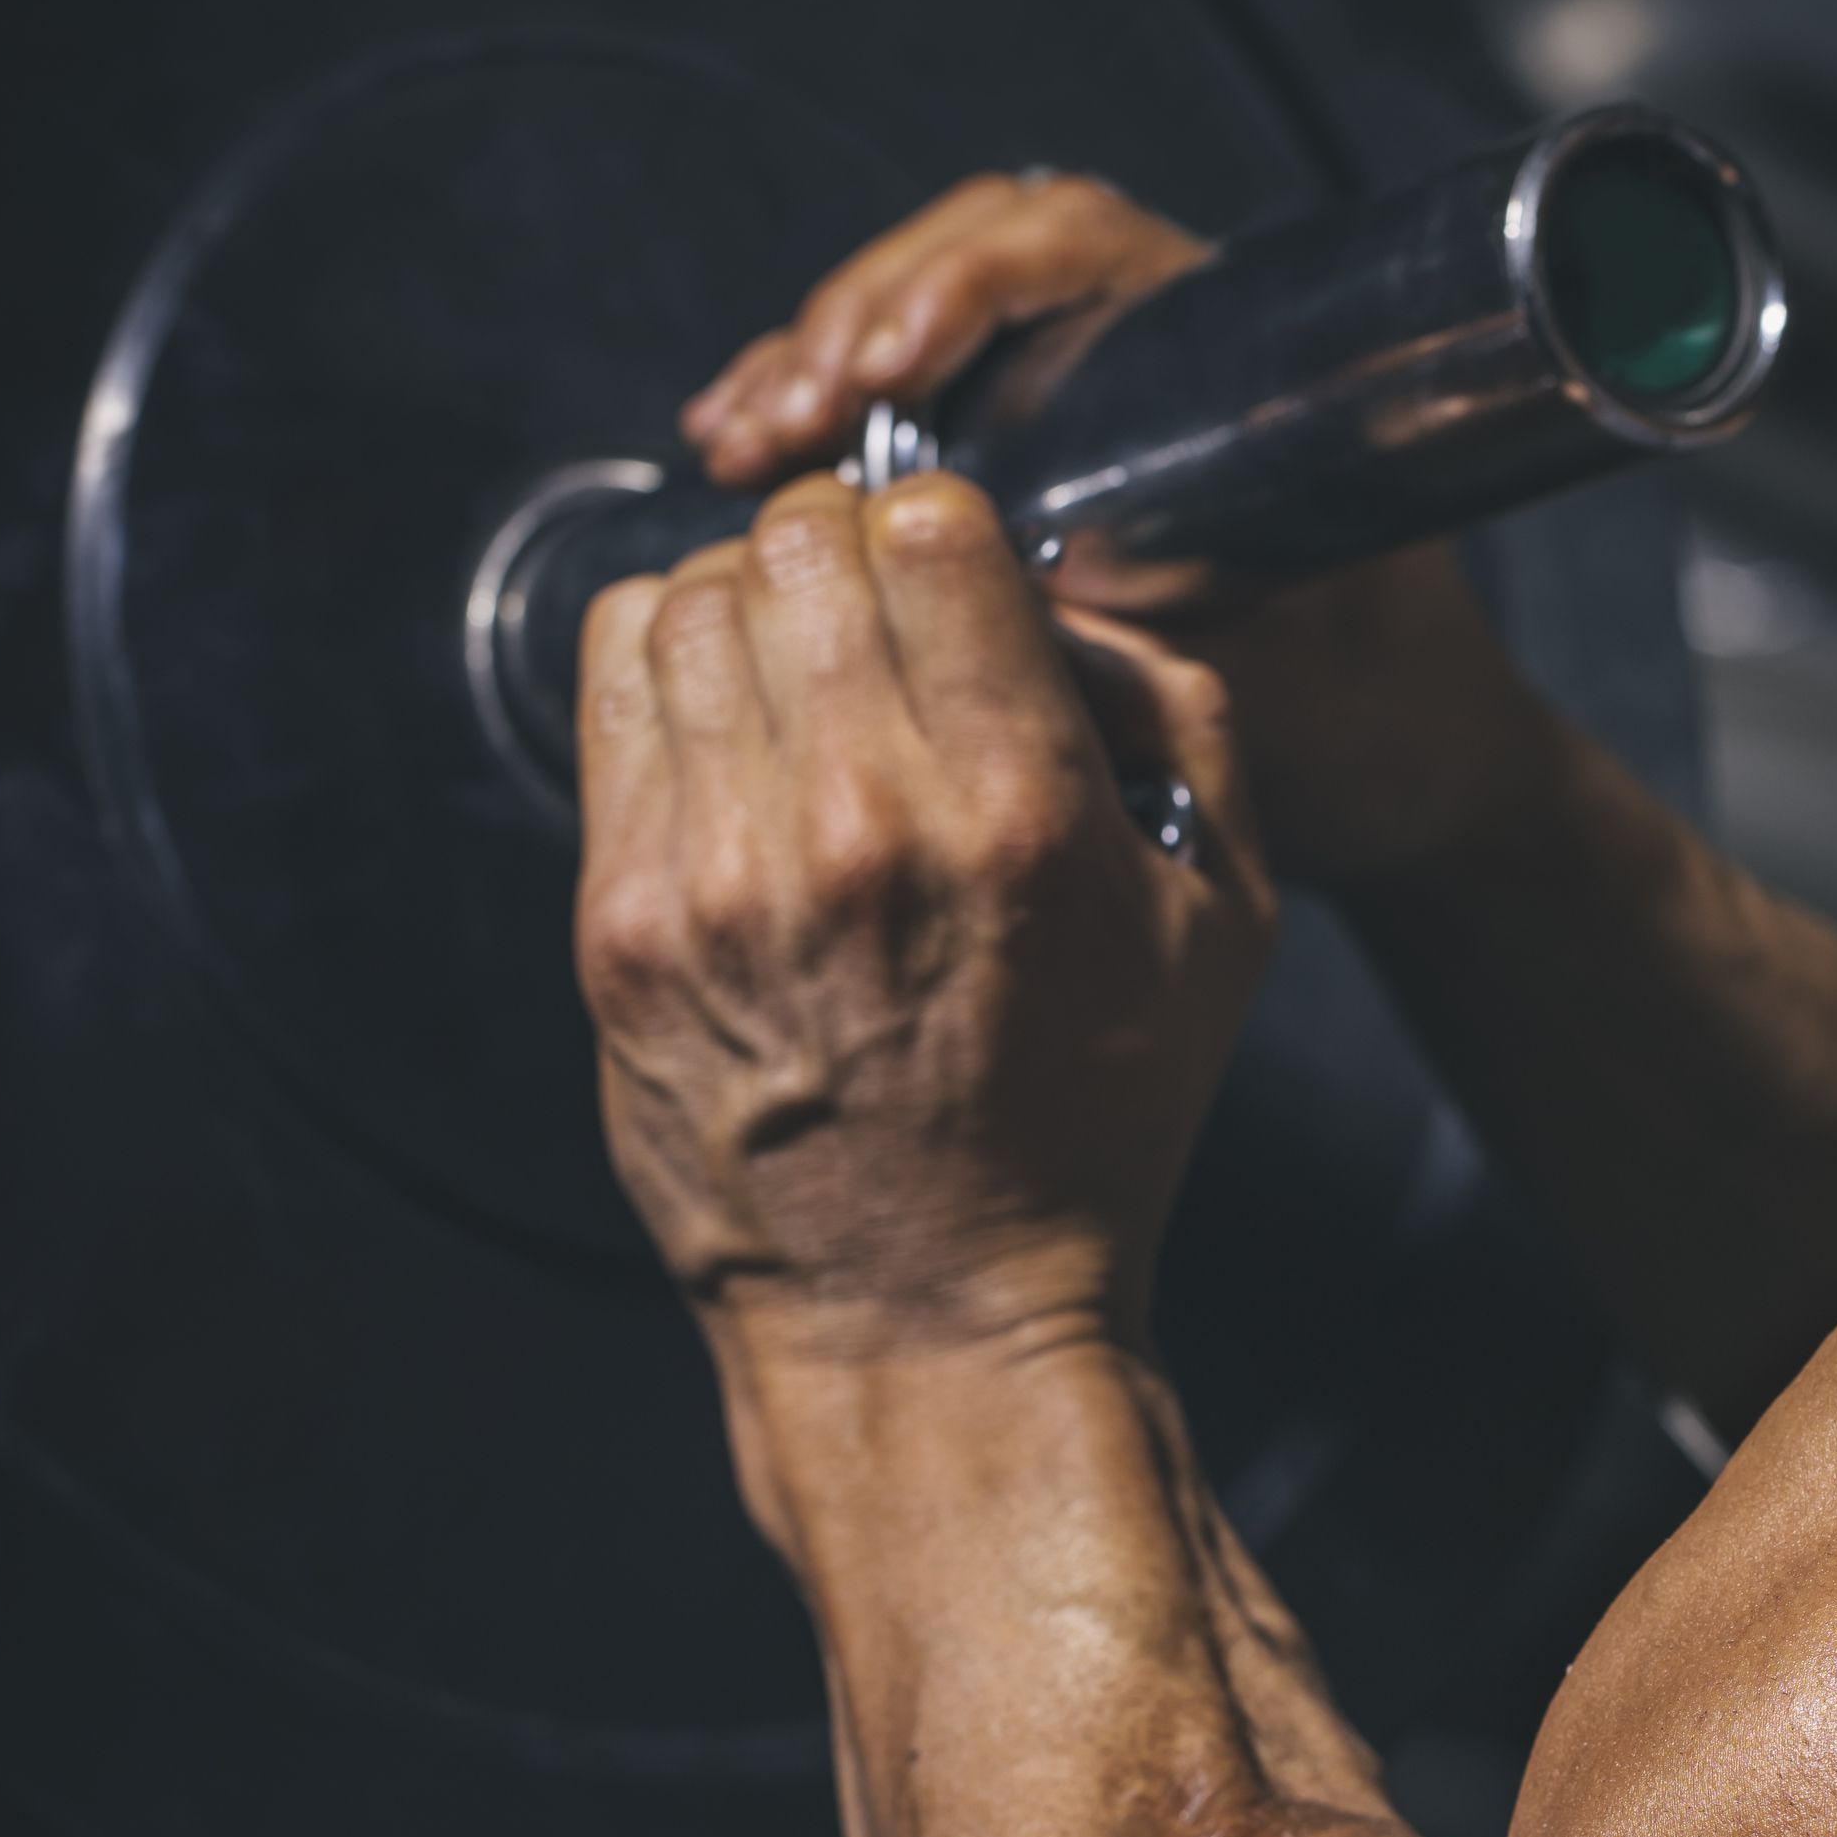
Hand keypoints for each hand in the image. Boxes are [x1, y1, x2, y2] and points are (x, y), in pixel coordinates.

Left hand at [573, 472, 1272, 1376]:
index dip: (943, 527)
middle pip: (801, 544)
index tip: (952, 577)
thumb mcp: (1222, 922)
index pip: (930, 526)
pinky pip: (614, 683)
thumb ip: (1180, 718)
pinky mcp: (624, 921)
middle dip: (844, 554)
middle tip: (873, 622)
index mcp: (1022, 815)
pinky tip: (724, 724)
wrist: (929, 1310)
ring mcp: (723, 875)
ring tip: (798, 678)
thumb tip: (1061, 593)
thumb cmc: (1087, 1125)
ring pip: (694, 596)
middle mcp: (863, 830)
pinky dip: (668, 663)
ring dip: (752, 606)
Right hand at [680, 173, 1570, 890]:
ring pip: (915, 330)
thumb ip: (1141, 616)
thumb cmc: (1368, 712)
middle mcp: (1146, 348)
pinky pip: (903, 410)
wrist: (1404, 775)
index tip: (891, 367)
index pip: (1074, 244)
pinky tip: (741, 454)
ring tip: (741, 439)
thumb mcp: (1266, 656)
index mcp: (1231, 349)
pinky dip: (821, 426)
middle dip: (855, 325)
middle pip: (966, 266)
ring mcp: (1076, 403)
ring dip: (814, 370)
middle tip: (786, 414)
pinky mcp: (1022, 469)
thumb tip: (981, 571)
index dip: (967, 287)